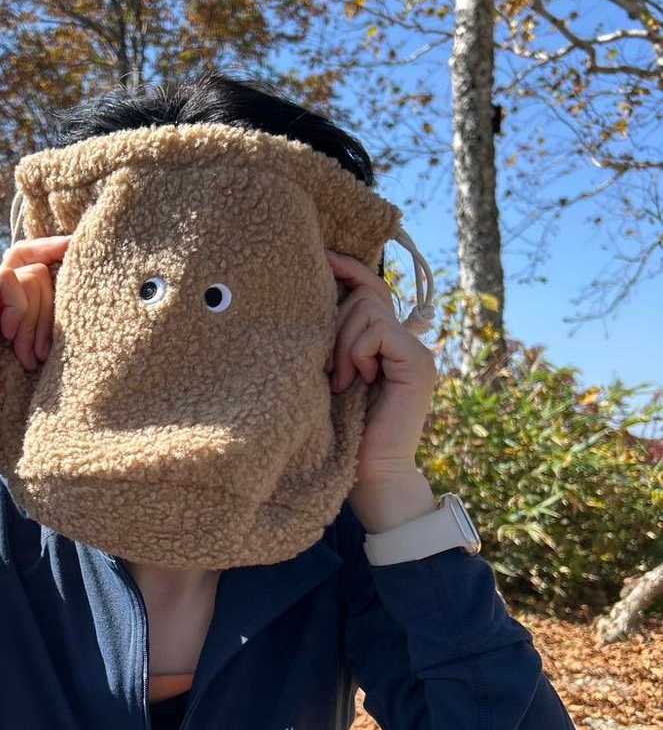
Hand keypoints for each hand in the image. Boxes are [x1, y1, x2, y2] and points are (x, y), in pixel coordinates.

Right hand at [0, 234, 71, 443]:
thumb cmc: (8, 389)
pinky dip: (20, 312)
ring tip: (27, 355)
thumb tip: (70, 267)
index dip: (50, 249)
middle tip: (40, 352)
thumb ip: (40, 306)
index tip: (76, 246)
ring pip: (28, 276)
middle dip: (47, 311)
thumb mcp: (32, 341)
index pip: (25, 258)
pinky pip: (9, 282)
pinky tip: (10, 339)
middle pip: (33, 269)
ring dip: (36, 320)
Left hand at [325, 248, 436, 481]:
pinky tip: (357, 381)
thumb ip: (334, 337)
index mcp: (386, 340)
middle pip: (366, 294)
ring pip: (368, 309)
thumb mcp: (332, 371)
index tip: (320, 256)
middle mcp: (407, 339)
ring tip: (342, 381)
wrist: (371, 474)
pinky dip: (357, 352)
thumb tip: (311, 291)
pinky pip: (377, 330)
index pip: (370, 287)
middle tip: (331, 369)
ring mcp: (416, 351)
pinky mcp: (418, 364)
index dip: (347, 267)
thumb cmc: (342, 429)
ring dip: (343, 344)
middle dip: (336, 325)